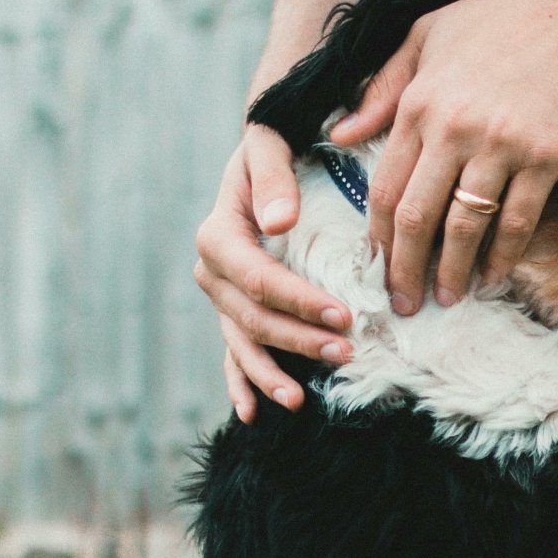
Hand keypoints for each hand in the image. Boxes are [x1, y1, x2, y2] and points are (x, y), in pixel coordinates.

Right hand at [193, 124, 353, 421]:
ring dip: (270, 374)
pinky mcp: (235, 310)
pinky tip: (253, 414)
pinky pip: (234, 353)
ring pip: (243, 342)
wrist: (264, 153)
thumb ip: (274, 178)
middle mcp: (213, 271)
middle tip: (345, 352)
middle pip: (253, 317)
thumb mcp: (270, 145)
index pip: (258, 278)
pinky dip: (241, 383)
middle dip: (297, 340)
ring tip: (298, 401)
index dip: (298, 301)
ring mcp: (222, 296)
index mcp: (219, 234)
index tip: (343, 315)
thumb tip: (281, 222)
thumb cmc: (274, 144)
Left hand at [328, 0, 557, 314]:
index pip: (386, 187)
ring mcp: (500, 145)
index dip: (379, 238)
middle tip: (403, 305)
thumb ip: (383, 87)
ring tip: (446, 298)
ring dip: (452, 272)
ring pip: (463, 227)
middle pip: (416, 218)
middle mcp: (452, 129)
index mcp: (419, 103)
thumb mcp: (427, 35)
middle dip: (404, 270)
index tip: (376, 268)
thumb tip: (340, 135)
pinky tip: (494, 276)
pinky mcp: (546, 155)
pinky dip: (503, 256)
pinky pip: (517, 220)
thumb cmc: (505, 13)